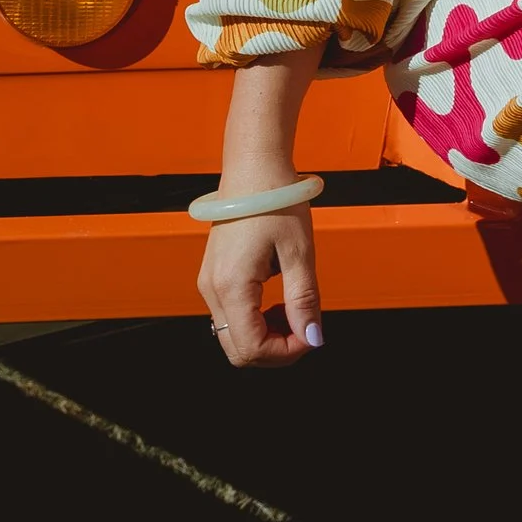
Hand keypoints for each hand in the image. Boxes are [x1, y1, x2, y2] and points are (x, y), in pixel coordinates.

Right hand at [200, 202, 323, 365]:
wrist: (254, 169)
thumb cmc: (278, 203)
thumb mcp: (299, 252)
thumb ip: (304, 299)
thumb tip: (313, 339)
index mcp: (231, 287)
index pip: (252, 348)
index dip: (286, 352)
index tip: (312, 335)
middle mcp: (211, 291)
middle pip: (238, 350)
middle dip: (275, 349)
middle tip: (304, 326)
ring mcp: (208, 285)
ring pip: (233, 336)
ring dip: (266, 335)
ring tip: (293, 309)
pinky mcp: (213, 277)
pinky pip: (231, 316)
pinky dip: (255, 320)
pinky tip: (277, 300)